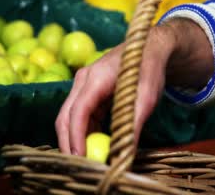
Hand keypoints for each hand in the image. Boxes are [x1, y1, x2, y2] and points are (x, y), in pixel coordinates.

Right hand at [55, 19, 213, 155]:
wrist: (148, 47)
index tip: (81, 159)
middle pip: (66, 116)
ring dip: (77, 139)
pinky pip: (81, 115)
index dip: (76, 137)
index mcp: (95, 78)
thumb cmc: (148, 68)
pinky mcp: (88, 91)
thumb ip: (134, 123)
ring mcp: (83, 85)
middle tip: (81, 166)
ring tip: (90, 159)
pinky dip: (85, 131)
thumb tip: (125, 152)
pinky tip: (96, 145)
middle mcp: (83, 80)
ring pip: (71, 117)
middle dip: (69, 143)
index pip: (77, 112)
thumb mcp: (147, 96)